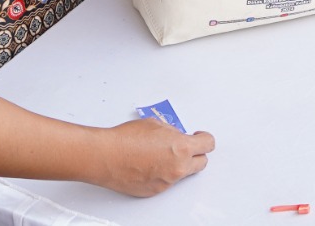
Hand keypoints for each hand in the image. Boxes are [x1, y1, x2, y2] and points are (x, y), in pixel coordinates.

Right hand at [90, 118, 214, 196]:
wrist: (106, 156)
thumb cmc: (125, 140)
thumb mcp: (155, 124)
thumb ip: (171, 131)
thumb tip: (175, 135)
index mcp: (181, 148)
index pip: (208, 144)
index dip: (205, 139)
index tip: (201, 137)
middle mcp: (177, 168)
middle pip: (202, 162)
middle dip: (195, 153)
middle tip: (186, 147)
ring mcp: (167, 182)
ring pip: (182, 173)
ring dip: (177, 164)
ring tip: (159, 154)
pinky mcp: (156, 191)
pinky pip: (167, 181)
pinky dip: (162, 173)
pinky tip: (149, 164)